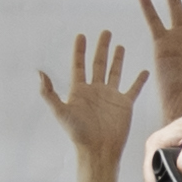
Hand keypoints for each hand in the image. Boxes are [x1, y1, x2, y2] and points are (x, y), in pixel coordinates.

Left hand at [37, 29, 137, 163]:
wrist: (99, 149)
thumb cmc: (79, 133)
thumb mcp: (60, 111)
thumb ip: (49, 93)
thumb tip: (39, 73)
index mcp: (80, 90)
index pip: (79, 65)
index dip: (79, 50)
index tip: (81, 36)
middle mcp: (95, 90)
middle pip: (98, 63)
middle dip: (101, 48)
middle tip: (105, 32)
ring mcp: (110, 96)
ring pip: (114, 72)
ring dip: (117, 59)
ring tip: (119, 46)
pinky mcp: (124, 104)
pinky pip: (132, 89)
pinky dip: (138, 80)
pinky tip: (143, 71)